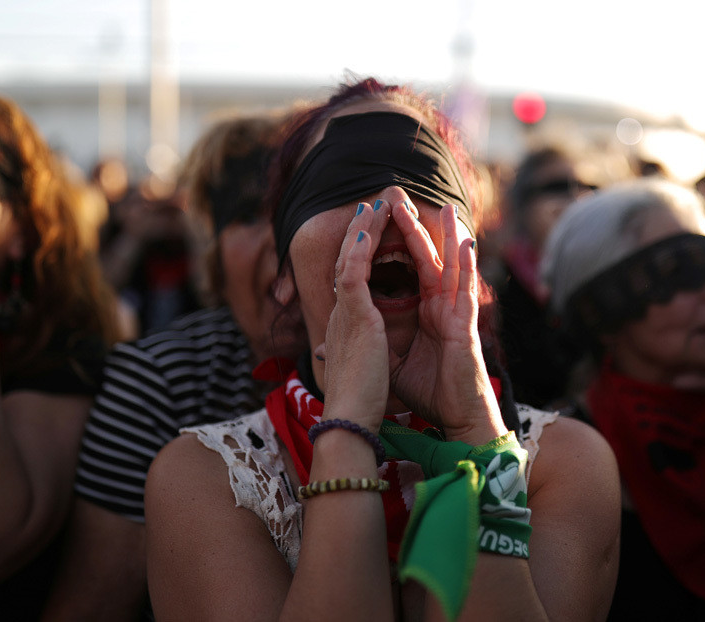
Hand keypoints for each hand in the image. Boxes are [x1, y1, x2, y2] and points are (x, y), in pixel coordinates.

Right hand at [318, 201, 394, 433]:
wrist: (349, 417)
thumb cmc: (355, 401)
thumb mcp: (351, 369)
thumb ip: (346, 355)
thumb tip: (330, 354)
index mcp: (344, 326)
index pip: (349, 282)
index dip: (355, 257)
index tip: (364, 236)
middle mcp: (340, 314)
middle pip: (346, 262)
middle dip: (358, 233)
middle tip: (368, 206)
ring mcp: (346, 312)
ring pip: (350, 259)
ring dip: (362, 229)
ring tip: (374, 204)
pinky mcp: (356, 315)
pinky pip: (355, 272)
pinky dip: (361, 249)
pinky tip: (369, 228)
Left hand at [389, 199, 502, 439]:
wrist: (456, 416)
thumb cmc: (430, 392)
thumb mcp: (391, 363)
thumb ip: (372, 347)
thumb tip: (332, 348)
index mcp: (425, 312)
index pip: (409, 270)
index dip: (396, 246)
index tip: (381, 220)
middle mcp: (441, 307)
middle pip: (427, 259)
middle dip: (414, 229)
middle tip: (400, 199)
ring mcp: (455, 313)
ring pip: (452, 266)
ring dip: (448, 236)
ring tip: (444, 207)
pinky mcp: (466, 325)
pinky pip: (466, 290)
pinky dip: (468, 265)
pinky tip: (467, 242)